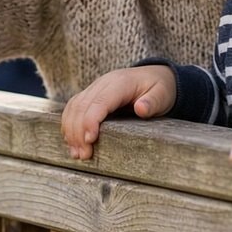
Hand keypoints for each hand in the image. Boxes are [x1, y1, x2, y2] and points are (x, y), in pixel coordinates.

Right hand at [60, 66, 176, 159]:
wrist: (154, 76)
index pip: (99, 101)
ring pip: (74, 107)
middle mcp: (103, 84)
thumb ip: (153, 102)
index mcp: (120, 83)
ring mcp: (94, 88)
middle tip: (83, 156)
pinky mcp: (90, 96)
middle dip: (78, 132)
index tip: (90, 140)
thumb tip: (141, 109)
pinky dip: (69, 125)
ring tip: (76, 154)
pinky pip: (73, 108)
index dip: (91, 120)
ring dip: (70, 130)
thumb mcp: (163, 94)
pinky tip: (71, 142)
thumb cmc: (159, 88)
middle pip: (82, 106)